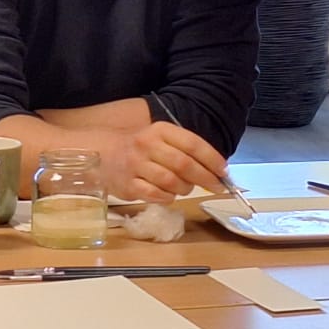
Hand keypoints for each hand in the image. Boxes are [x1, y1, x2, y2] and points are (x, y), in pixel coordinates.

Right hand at [109, 121, 228, 203]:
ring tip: (186, 188)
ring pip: (171, 181)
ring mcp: (135, 165)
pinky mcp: (127, 184)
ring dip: (185, 188)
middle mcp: (147, 145)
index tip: (224, 171)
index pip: (193, 144)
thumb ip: (187, 151)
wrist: (104, 152)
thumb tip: (218, 171)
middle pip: (184, 164)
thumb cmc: (143, 149)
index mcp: (161, 130)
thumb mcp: (163, 140)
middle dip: (205, 178)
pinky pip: (155, 194)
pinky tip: (169, 195)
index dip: (213, 159)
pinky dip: (168, 197)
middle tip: (216, 186)